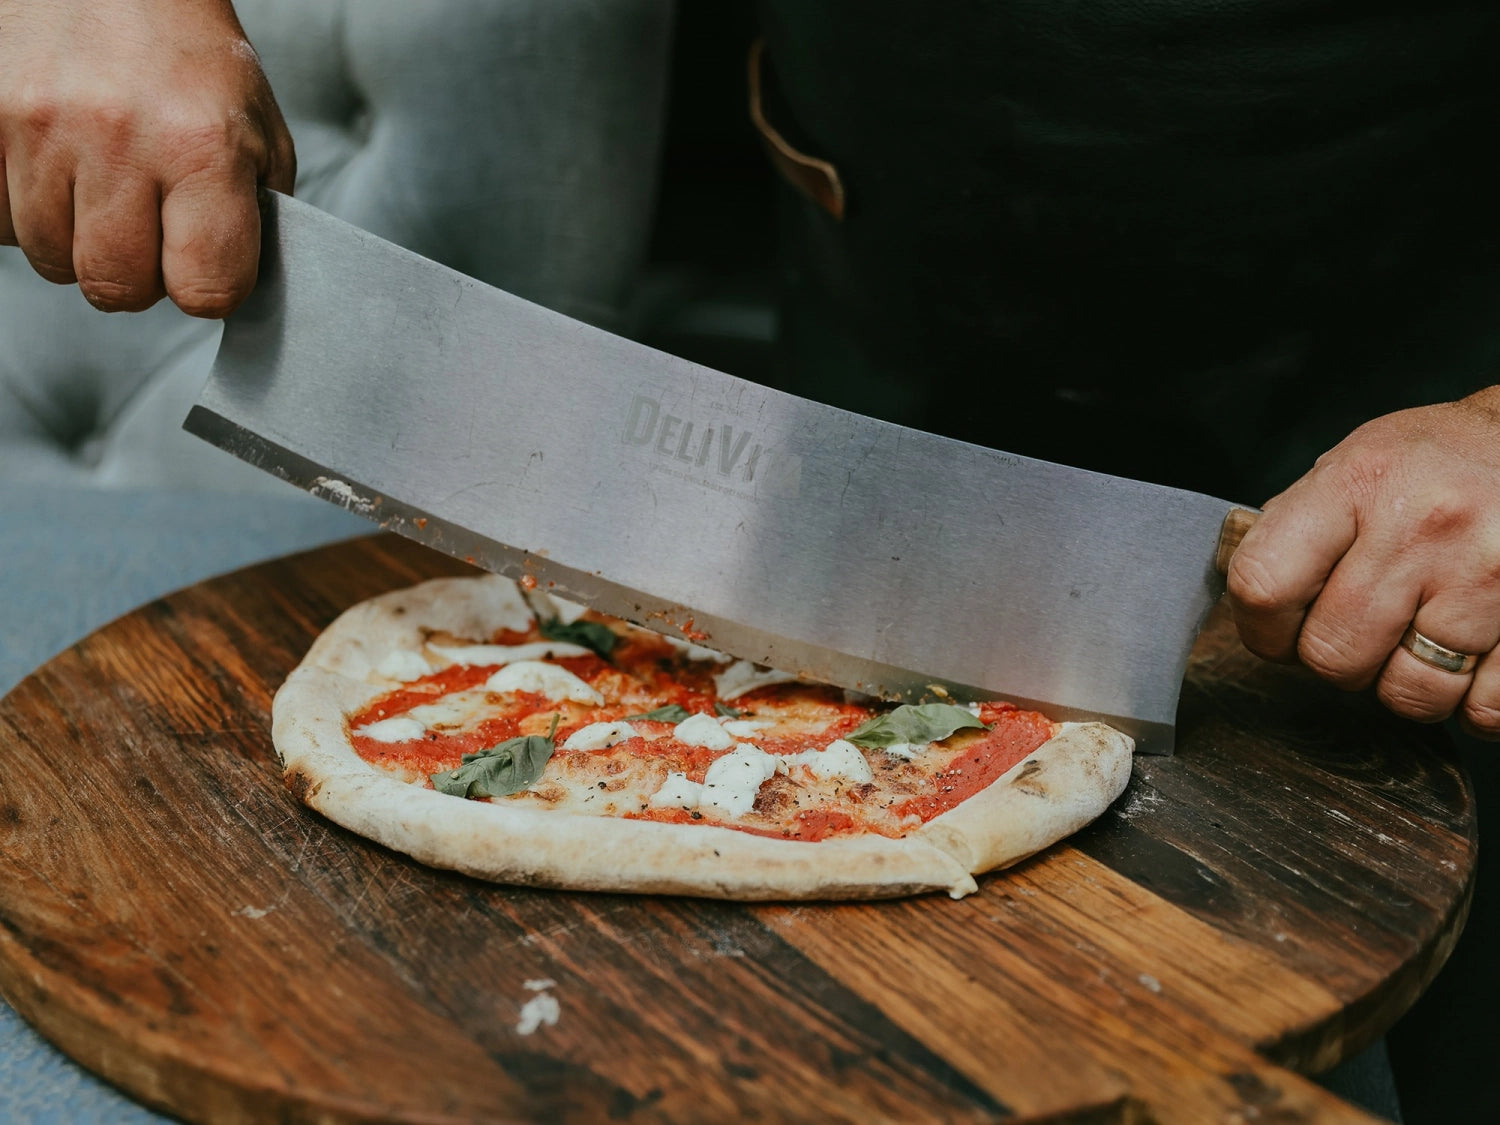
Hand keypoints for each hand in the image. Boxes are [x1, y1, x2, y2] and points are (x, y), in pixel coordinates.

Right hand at [0, 0, 294, 316]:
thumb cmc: (187, 56)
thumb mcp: (256, 129)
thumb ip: (255, 214)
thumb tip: (235, 284)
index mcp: (203, 146)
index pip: (206, 288)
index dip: (209, 288)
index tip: (206, 264)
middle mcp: (118, 137)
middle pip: (115, 287)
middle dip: (135, 273)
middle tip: (147, 225)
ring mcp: (38, 127)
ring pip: (50, 258)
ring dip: (76, 237)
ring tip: (101, 182)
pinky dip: (25, 209)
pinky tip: (56, 169)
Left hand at [1228, 385, 1499, 738]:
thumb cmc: (1431, 463)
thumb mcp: (1350, 467)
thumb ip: (1297, 533)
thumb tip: (1255, 608)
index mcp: (1356, 484)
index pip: (1263, 586)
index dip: (1262, 630)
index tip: (1278, 632)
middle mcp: (1422, 527)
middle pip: (1334, 656)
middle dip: (1337, 660)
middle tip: (1360, 632)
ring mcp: (1486, 574)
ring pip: (1409, 694)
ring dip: (1404, 685)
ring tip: (1417, 640)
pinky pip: (1484, 710)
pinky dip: (1472, 702)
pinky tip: (1471, 657)